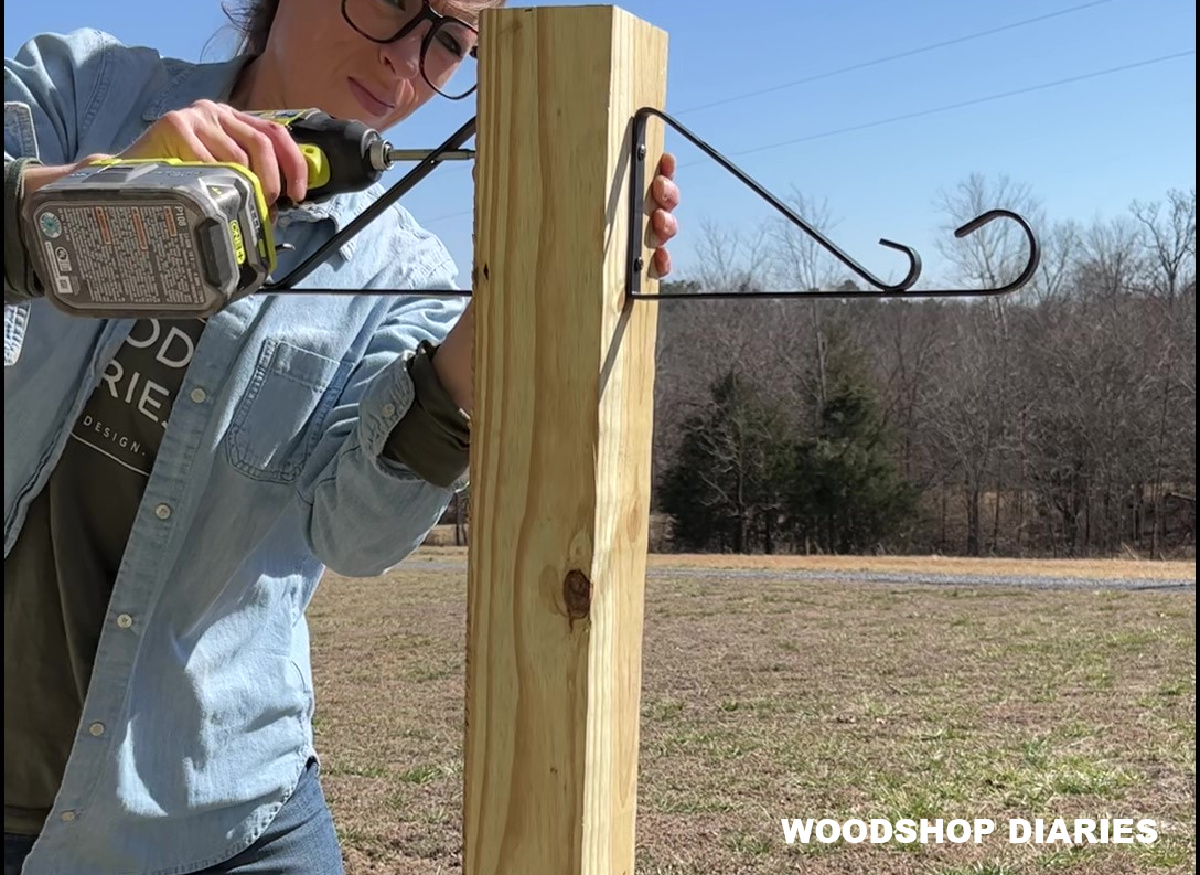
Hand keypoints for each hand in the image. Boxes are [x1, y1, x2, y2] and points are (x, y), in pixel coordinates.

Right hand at [118, 99, 308, 209]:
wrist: (125, 174)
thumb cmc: (178, 179)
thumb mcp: (219, 172)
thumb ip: (248, 176)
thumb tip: (281, 206)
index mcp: (233, 120)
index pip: (276, 132)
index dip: (294, 163)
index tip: (299, 194)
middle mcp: (217, 111)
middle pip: (262, 142)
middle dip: (273, 179)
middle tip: (269, 207)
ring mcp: (195, 115)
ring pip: (237, 155)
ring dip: (244, 188)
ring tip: (239, 207)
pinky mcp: (174, 123)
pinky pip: (207, 161)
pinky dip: (213, 183)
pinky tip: (206, 195)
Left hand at [433, 151, 681, 416]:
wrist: (489, 340)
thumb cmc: (495, 281)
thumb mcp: (495, 230)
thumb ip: (495, 189)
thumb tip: (486, 152)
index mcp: (579, 210)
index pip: (618, 181)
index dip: (646, 167)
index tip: (660, 161)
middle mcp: (599, 235)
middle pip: (644, 206)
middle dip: (663, 195)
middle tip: (659, 195)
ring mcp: (609, 267)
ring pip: (651, 239)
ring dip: (665, 229)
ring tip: (659, 228)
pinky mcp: (612, 300)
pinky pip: (645, 280)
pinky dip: (658, 268)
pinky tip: (658, 265)